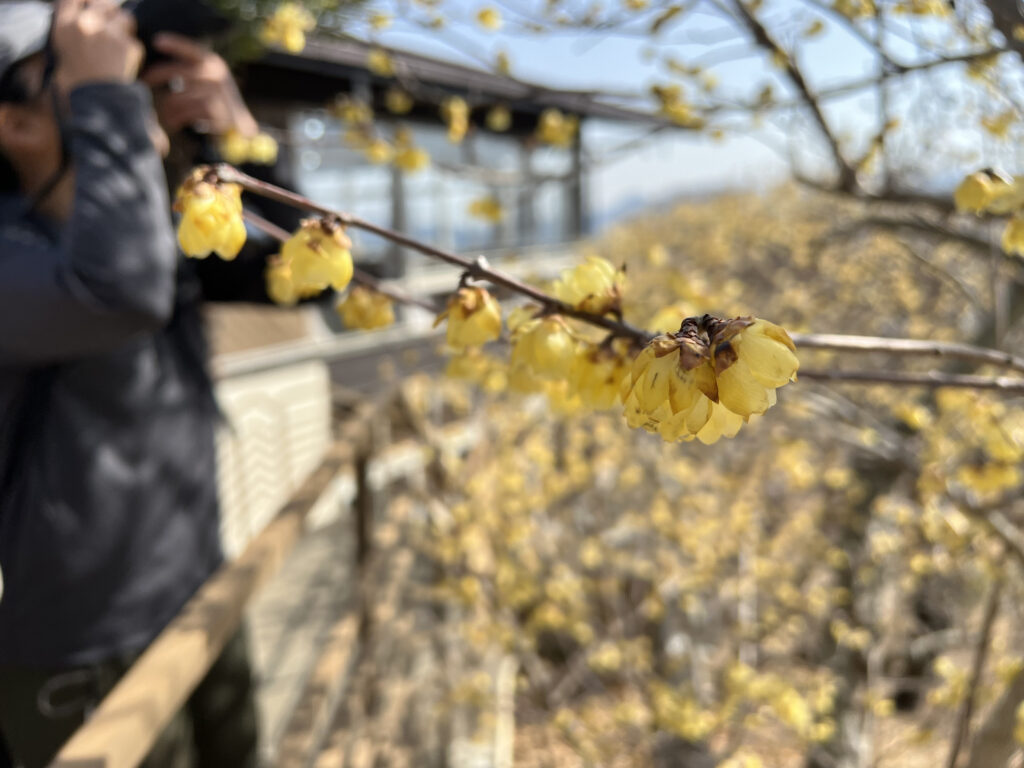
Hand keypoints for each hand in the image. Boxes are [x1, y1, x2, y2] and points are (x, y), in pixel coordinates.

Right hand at [51, 0, 143, 89]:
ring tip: (118, 44)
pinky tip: (124, 65)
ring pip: (123, 17)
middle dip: (106, 12)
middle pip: (101, 3)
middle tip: (109, 25)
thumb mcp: (61, 59)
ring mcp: (109, 33)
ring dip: (123, 28)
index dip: (83, 3)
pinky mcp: (129, 45)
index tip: (88, 6)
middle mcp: (86, 24)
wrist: (97, 105)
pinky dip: (131, 51)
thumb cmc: (76, 88)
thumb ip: (70, 36)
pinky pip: (133, 42)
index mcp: (64, 27)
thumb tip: (79, 23)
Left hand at [142, 34, 257, 136]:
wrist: (239, 130)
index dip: (174, 44)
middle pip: (179, 71)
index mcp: (214, 63)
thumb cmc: (217, 104)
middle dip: (158, 75)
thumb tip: (159, 65)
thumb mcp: (208, 82)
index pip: (191, 50)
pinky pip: (186, 112)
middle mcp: (216, 75)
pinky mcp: (215, 110)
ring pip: (179, 96)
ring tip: (165, 115)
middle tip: (144, 80)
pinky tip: (173, 123)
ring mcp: (216, 93)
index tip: (156, 41)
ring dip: (168, 107)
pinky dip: (176, 118)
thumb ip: (191, 72)